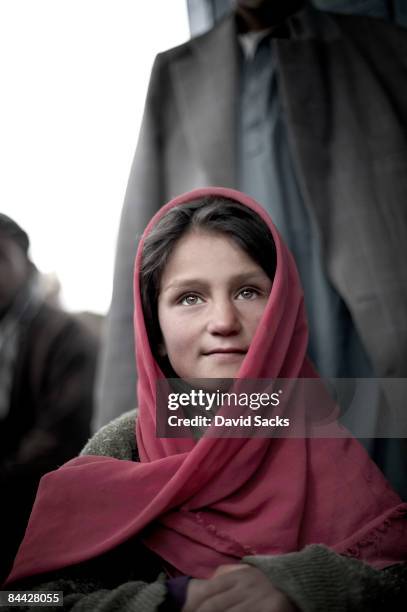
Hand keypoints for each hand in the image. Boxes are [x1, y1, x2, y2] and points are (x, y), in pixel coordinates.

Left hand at [182, 564, 297, 611]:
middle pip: (214, 607)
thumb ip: (224, 576)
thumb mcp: (244, 572)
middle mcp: (245, 587)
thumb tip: (202, 587)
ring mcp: (257, 601)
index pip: (208, 592)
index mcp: (237, 576)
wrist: (296, 583)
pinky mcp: (269, 611)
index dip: (192, 605)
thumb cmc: (264, 581)